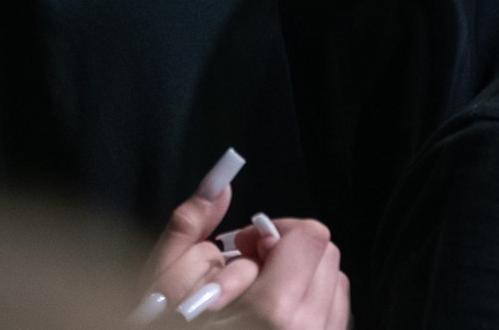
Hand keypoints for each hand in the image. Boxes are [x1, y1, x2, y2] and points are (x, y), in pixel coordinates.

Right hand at [141, 189, 347, 328]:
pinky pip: (332, 320)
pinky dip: (309, 308)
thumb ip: (191, 225)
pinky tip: (271, 320)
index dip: (278, 230)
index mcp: (274, 311)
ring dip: (303, 280)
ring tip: (259, 298)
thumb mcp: (163, 282)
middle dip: (290, 253)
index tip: (248, 245)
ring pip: (334, 289)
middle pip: (328, 258)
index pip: (312, 237)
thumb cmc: (164, 327)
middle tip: (250, 269)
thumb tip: (219, 184)